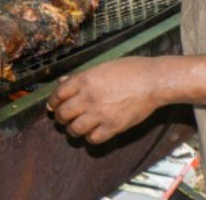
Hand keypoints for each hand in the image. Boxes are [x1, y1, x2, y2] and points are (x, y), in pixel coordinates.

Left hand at [46, 57, 162, 144]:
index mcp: (84, 80)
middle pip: (63, 113)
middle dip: (60, 117)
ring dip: (72, 129)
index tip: (52, 105)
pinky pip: (93, 139)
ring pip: (74, 129)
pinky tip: (92, 132)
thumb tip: (63, 82)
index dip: (52, 101)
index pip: (58, 94)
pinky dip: (90, 137)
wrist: (153, 81)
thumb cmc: (129, 70)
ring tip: (75, 127)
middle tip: (63, 117)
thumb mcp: (101, 67)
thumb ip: (81, 77)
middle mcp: (89, 98)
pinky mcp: (113, 126)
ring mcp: (100, 114)